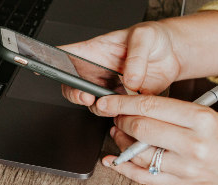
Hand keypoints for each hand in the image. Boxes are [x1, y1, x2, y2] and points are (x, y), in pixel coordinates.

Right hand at [59, 21, 180, 104]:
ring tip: (111, 104)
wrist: (175, 54)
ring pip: (95, 104)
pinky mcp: (126, 101)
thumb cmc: (154, 38)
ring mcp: (111, 88)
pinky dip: (122, 115)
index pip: (67, 55)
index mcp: (95, 51)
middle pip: (74, 86)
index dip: (51, 62)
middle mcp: (98, 71)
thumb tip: (129, 80)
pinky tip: (128, 109)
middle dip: (75, 94)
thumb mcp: (145, 37)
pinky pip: (118, 112)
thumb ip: (136, 57)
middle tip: (85, 96)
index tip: (42, 67)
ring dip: (100, 108)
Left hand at [94, 94, 217, 184]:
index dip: (122, 103)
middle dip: (121, 120)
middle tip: (117, 116)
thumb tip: (140, 108)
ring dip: (121, 143)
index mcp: (201, 119)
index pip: (151, 106)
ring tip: (119, 134)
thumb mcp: (213, 115)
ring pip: (138, 154)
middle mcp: (192, 144)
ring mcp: (186, 168)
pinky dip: (124, 169)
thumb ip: (177, 113)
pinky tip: (113, 161)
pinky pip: (144, 177)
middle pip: (141, 128)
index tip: (108, 101)